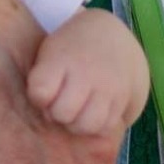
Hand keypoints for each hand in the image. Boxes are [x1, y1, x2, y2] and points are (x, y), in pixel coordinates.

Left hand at [28, 9, 150, 137]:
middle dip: (57, 114)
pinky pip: (107, 127)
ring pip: (87, 125)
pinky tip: (93, 112)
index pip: (41, 91)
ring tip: (77, 112)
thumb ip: (41, 80)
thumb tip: (45, 114)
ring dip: (78, 125)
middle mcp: (87, 72)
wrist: (113, 35)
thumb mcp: (50, 51)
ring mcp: (108, 87)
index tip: (43, 91)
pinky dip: (97, 127)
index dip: (38, 98)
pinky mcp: (125, 99)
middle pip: (63, 113)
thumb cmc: (71, 48)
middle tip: (61, 104)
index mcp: (62, 58)